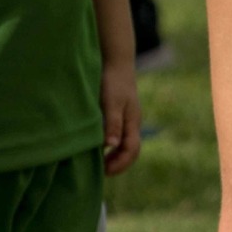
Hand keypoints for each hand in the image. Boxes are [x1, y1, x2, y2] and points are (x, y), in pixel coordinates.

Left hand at [102, 56, 141, 174]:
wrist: (115, 60)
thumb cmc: (113, 81)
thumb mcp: (111, 102)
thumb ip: (112, 123)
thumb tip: (111, 146)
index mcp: (133, 122)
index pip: (131, 150)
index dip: (120, 164)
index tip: (104, 171)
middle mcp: (132, 123)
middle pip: (130, 150)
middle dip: (118, 163)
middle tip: (102, 171)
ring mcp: (127, 118)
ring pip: (124, 142)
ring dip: (114, 154)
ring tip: (99, 161)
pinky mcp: (119, 112)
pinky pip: (118, 134)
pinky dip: (111, 143)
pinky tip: (98, 144)